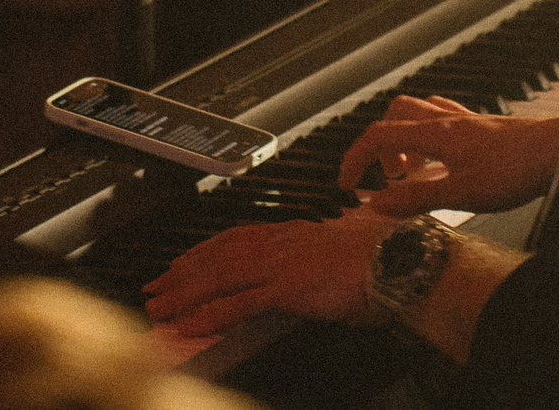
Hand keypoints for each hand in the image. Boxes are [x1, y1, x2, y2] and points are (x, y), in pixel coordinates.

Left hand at [144, 209, 400, 337]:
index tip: (181, 262)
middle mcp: (281, 242)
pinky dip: (209, 314)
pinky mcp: (289, 288)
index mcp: (293, 232)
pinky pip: (239, 304)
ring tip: (158, 308)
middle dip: (182, 273)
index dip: (203, 252)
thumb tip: (311, 269)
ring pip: (219, 276)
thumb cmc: (384, 258)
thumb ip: (318, 257)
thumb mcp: (341, 249)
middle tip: (155, 288)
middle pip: (218, 255)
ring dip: (184, 293)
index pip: (236, 238)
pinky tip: (188, 326)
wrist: (404, 260)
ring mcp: (283, 264)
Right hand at [338, 95, 558, 217]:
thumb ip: (416, 197)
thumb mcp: (461, 193)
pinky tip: (441, 160)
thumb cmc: (514, 170)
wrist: (556, 151)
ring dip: (405, 138)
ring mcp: (465, 121)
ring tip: (412, 171)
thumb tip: (376, 204)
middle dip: (380, 144)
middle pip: (395, 114)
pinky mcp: (481, 127)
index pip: (379, 135)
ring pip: (420, 114)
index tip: (347, 184)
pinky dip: (430, 136)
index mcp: (435, 134)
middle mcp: (446, 121)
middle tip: (385, 176)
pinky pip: (444, 119)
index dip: (356, 158)